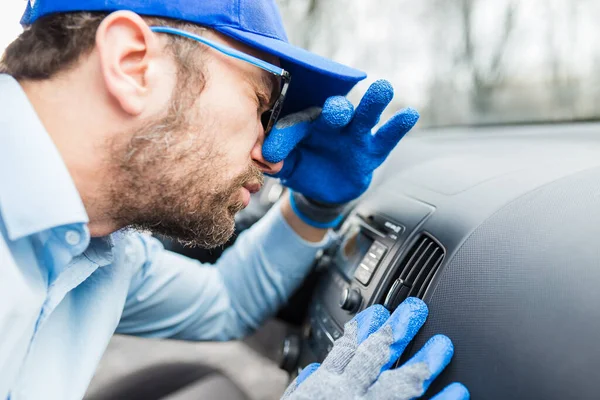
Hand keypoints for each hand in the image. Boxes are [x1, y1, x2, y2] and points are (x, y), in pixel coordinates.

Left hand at [262, 79, 418, 204]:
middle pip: (336, 110)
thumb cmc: (304, 166)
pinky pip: (387, 138)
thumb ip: (278, 159)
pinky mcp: (372, 150)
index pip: (295, 125)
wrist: (323, 188)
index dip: (284, 138)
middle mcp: (333, 124)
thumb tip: (265, 159)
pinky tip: (410, 114)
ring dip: (373, 103)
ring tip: (384, 88)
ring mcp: (355, 135)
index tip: (271, 154)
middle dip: (337, 109)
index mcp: (306, 123)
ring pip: (365, 116)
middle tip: (337, 109)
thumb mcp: (287, 165)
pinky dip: (398, 126)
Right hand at [281, 298, 468, 399]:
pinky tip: (458, 391)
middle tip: (416, 311)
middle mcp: (349, 395)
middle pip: (378, 356)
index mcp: (326, 388)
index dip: (365, 326)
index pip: (347, 347)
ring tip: (443, 346)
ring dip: (425, 361)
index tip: (380, 311)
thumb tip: (313, 370)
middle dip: (399, 330)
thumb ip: (302, 389)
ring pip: (402, 382)